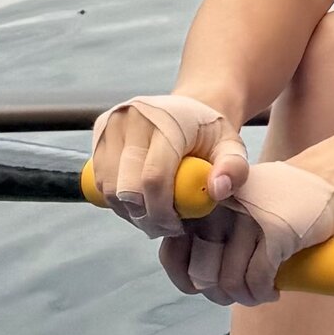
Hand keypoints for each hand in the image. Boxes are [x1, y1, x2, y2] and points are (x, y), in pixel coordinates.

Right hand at [91, 92, 246, 237]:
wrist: (188, 108)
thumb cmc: (210, 134)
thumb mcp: (232, 147)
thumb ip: (234, 169)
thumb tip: (217, 190)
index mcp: (167, 120)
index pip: (154, 177)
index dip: (162, 211)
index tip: (176, 226)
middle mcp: (133, 116)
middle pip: (126, 187)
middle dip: (146, 216)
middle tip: (164, 227)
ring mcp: (112, 122)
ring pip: (109, 187)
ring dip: (129, 211)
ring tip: (153, 213)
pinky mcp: (99, 130)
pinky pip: (99, 180)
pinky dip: (117, 199)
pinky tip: (140, 199)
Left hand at [163, 158, 333, 306]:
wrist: (326, 176)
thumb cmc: (281, 195)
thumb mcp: (236, 202)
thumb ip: (213, 228)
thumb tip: (199, 277)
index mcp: (205, 202)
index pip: (173, 252)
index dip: (185, 278)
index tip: (202, 287)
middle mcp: (220, 210)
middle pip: (203, 274)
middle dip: (219, 293)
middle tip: (236, 293)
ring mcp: (247, 222)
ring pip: (230, 282)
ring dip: (244, 298)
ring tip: (257, 294)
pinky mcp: (276, 235)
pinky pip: (257, 280)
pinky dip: (262, 294)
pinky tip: (271, 291)